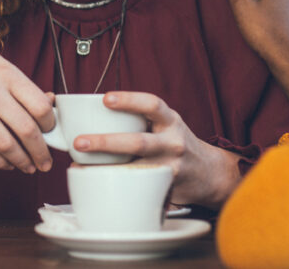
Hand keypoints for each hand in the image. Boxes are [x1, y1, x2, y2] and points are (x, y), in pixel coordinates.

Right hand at [0, 36, 54, 173]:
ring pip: (7, 146)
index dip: (50, 124)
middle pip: (27, 130)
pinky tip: (8, 164)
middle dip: (41, 152)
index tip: (51, 130)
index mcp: (7, 75)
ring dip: (23, 162)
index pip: (40, 106)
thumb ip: (22, 85)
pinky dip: (0, 162)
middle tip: (46, 161)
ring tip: (30, 167)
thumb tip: (50, 103)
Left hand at [71, 92, 241, 208]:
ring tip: (80, 167)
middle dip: (106, 142)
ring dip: (106, 169)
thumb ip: (140, 120)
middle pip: (139, 143)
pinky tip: (96, 184)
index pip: (152, 104)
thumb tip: (94, 115)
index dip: (129, 100)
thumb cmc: (175, 143)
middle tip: (79, 142)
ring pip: (136, 170)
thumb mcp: (166, 124)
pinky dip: (116, 185)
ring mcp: (170, 168)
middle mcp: (173, 143)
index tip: (105, 99)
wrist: (209, 173)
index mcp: (170, 121)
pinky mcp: (165, 188)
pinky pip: (139, 187)